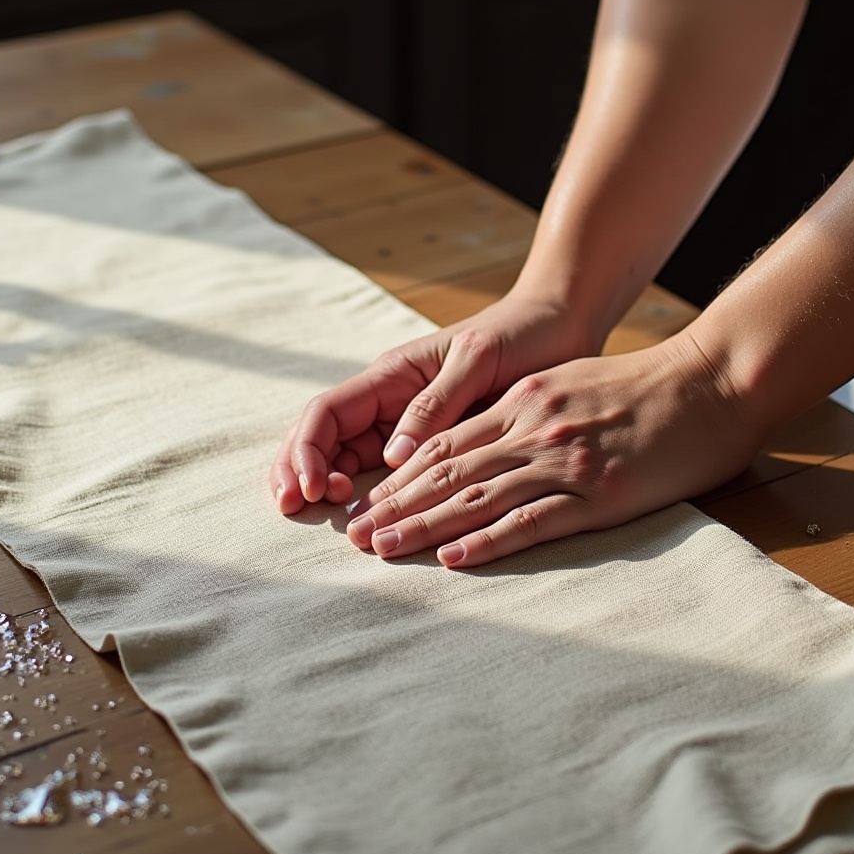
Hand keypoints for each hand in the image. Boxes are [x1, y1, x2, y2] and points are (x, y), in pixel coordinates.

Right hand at [271, 292, 598, 512]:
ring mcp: (406, 425)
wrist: (559, 328)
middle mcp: (389, 402)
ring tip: (335, 525)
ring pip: (348, 461)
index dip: (307, 450)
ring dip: (329, 490)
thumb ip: (436, 403)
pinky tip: (379, 524)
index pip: (326, 413)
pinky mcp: (433, 446)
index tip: (311, 488)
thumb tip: (393, 457)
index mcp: (390, 375)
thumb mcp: (477, 360)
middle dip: (299, 473)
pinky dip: (376, 500)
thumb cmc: (519, 334)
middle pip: (322, 440)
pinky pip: (392, 477)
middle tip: (294, 510)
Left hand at [345, 332, 758, 567]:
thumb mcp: (573, 384)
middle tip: (353, 537)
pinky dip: (489, 540)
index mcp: (524, 401)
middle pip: (448, 471)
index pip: (446, 444)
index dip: (400, 477)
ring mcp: (565, 460)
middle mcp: (534, 427)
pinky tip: (455, 557)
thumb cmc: (649, 386)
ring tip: (383, 550)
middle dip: (396, 505)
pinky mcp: (599, 492)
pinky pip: (533, 520)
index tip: (367, 503)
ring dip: (425, 525)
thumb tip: (490, 444)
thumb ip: (528, 411)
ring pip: (478, 496)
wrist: (715, 380)